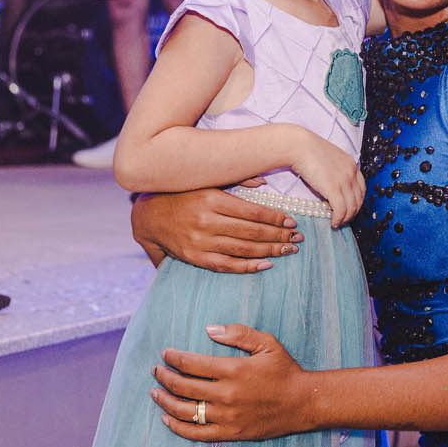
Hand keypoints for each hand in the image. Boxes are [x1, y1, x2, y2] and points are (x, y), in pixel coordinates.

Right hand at [131, 189, 302, 272]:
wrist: (149, 216)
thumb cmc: (183, 195)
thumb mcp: (207, 181)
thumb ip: (235, 180)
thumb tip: (263, 181)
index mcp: (212, 200)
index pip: (253, 212)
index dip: (276, 218)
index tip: (293, 221)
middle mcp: (207, 222)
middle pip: (252, 232)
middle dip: (279, 236)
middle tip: (298, 238)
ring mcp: (201, 242)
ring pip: (243, 249)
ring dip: (270, 251)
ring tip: (289, 250)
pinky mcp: (195, 258)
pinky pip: (227, 265)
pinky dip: (248, 266)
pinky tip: (266, 264)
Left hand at [151, 323, 310, 440]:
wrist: (303, 403)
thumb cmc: (285, 371)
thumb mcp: (268, 343)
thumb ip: (238, 334)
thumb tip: (209, 329)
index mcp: (233, 370)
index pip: (192, 363)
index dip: (174, 358)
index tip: (165, 354)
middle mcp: (226, 394)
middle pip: (183, 386)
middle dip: (164, 377)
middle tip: (156, 371)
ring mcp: (227, 416)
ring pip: (185, 411)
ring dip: (165, 401)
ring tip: (155, 393)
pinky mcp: (231, 433)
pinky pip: (197, 433)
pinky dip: (178, 427)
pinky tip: (166, 418)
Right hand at [289, 128, 364, 226]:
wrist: (298, 146)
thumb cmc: (308, 151)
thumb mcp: (329, 159)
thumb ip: (336, 171)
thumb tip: (333, 186)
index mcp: (351, 164)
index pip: (362, 188)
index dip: (357, 201)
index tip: (350, 208)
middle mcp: (351, 172)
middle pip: (358, 199)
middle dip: (353, 212)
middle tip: (344, 219)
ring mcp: (344, 180)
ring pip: (351, 207)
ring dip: (345, 218)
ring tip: (338, 223)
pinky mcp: (333, 188)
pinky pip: (341, 210)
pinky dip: (338, 219)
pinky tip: (333, 222)